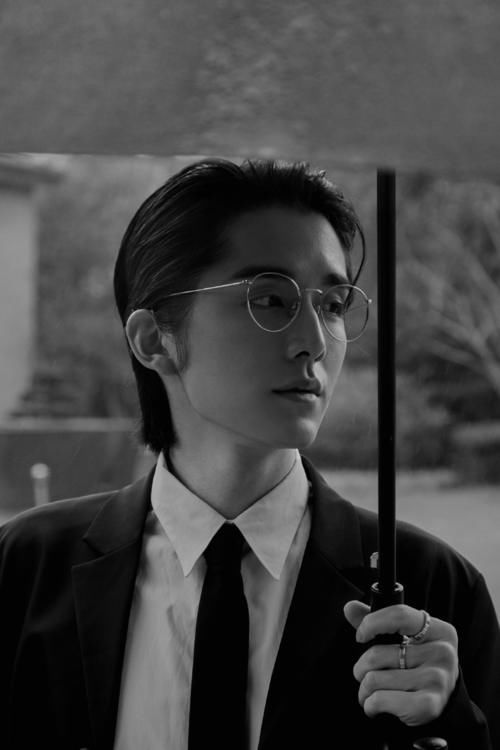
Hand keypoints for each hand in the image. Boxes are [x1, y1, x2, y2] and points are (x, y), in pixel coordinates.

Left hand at [344, 601, 458, 726]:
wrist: (443, 704)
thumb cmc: (418, 666)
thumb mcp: (406, 640)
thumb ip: (378, 622)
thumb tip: (350, 607)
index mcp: (438, 630)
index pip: (399, 615)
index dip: (372, 623)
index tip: (360, 636)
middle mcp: (442, 653)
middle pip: (377, 654)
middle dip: (361, 667)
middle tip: (365, 674)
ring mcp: (437, 680)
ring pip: (374, 679)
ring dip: (364, 689)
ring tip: (372, 692)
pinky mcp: (428, 705)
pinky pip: (380, 699)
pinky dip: (370, 705)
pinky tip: (376, 706)